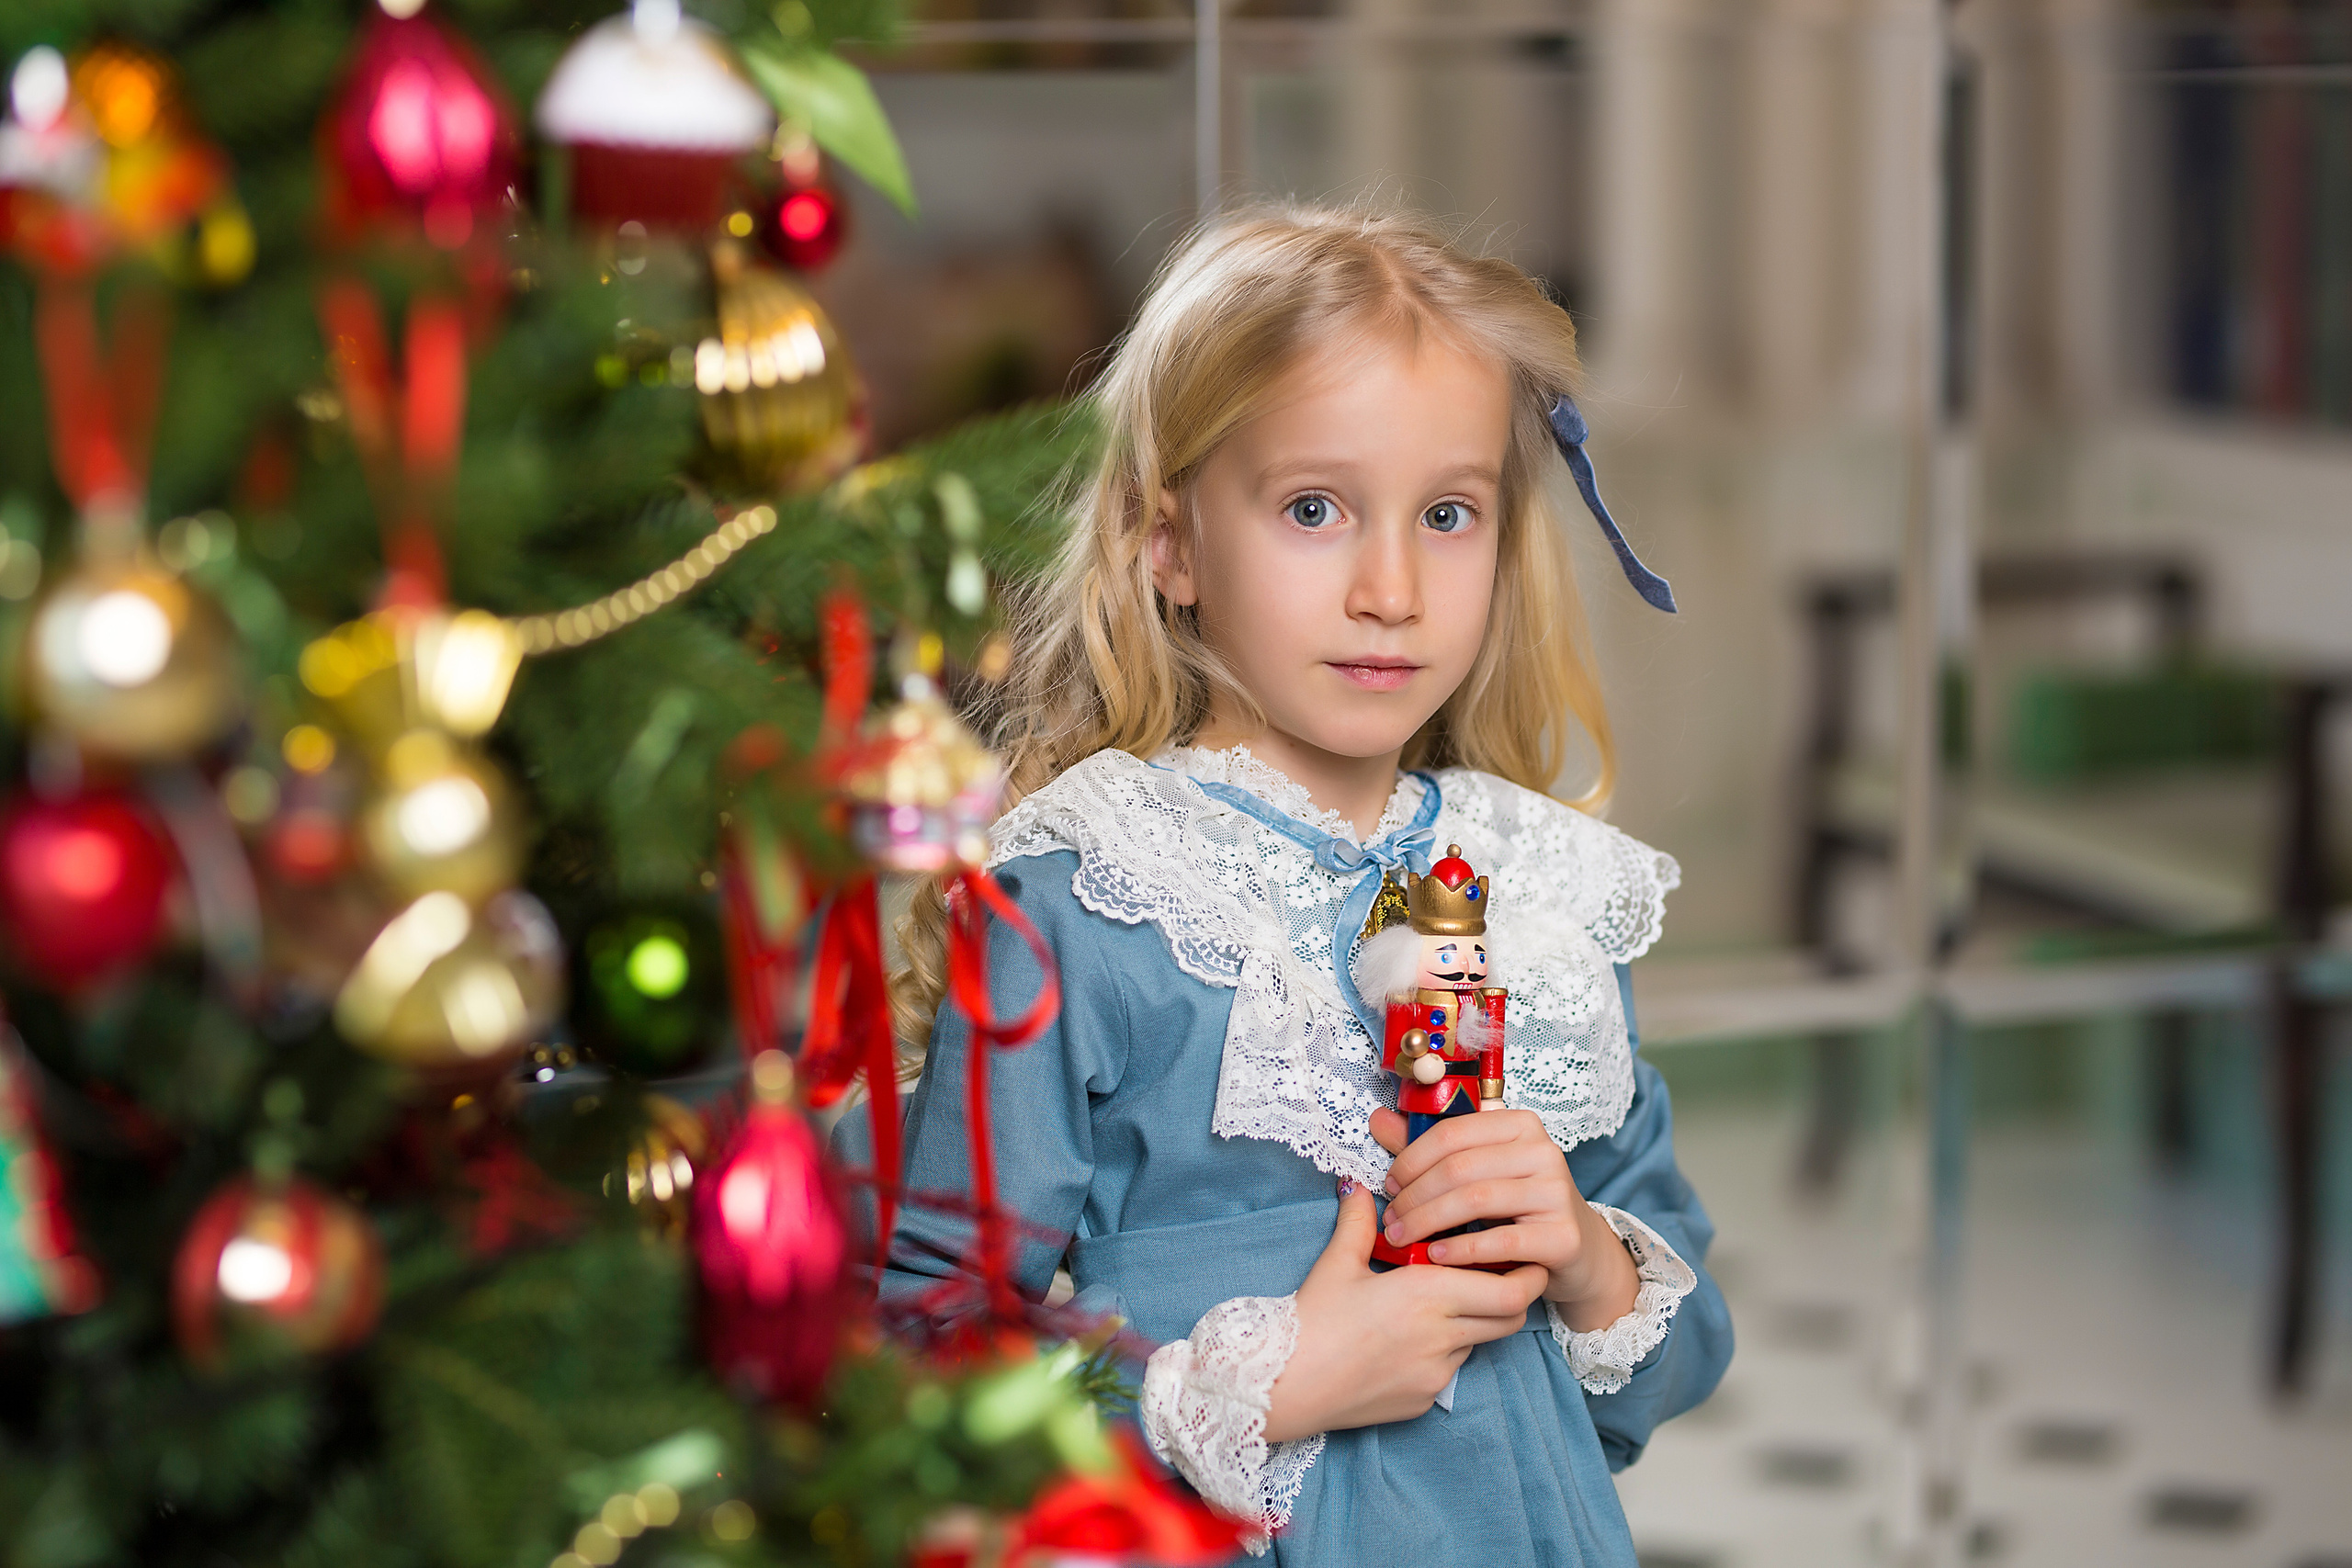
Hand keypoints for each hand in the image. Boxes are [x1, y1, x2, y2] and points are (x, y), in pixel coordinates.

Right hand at [1263, 1179, 1547, 1440]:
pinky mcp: (1423, 1400)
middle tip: (1503, 1273)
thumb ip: (1357, 1221)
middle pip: (1510, 1319)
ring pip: (1480, 1342)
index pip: (1510, 1290)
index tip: (1526, 1256)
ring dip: (1474, 1321)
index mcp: (1426, 1294)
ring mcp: (1435, 1374)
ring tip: (1446, 1302)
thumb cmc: (1309, 1321)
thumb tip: (1358, 1186)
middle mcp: (1441, 1336)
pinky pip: (1450, 1369)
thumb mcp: (1336, 1264)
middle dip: (1515, 1295)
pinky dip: (1444, 1349)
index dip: (1528, 1274)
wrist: (1284, 1386)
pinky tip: (1410, 1337)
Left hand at [1371, 1107, 1638, 1331]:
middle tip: (1390, 1220)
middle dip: (1414, 1195)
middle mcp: (1543, 1151)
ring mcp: (1556, 1193)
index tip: (1389, 1185)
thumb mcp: (1476, 1171)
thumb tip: (1377, 1119)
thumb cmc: (1516, 1206)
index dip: (1411, 1159)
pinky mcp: (1563, 1236)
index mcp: (1519, 1124)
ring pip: (1476, 1200)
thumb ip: (1429, 1148)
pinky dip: (1462, 1249)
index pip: (1451, 1133)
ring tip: (1402, 1238)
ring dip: (1428, 1221)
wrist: (1576, 1250)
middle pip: (1459, 1167)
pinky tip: (1436, 1256)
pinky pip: (1502, 1241)